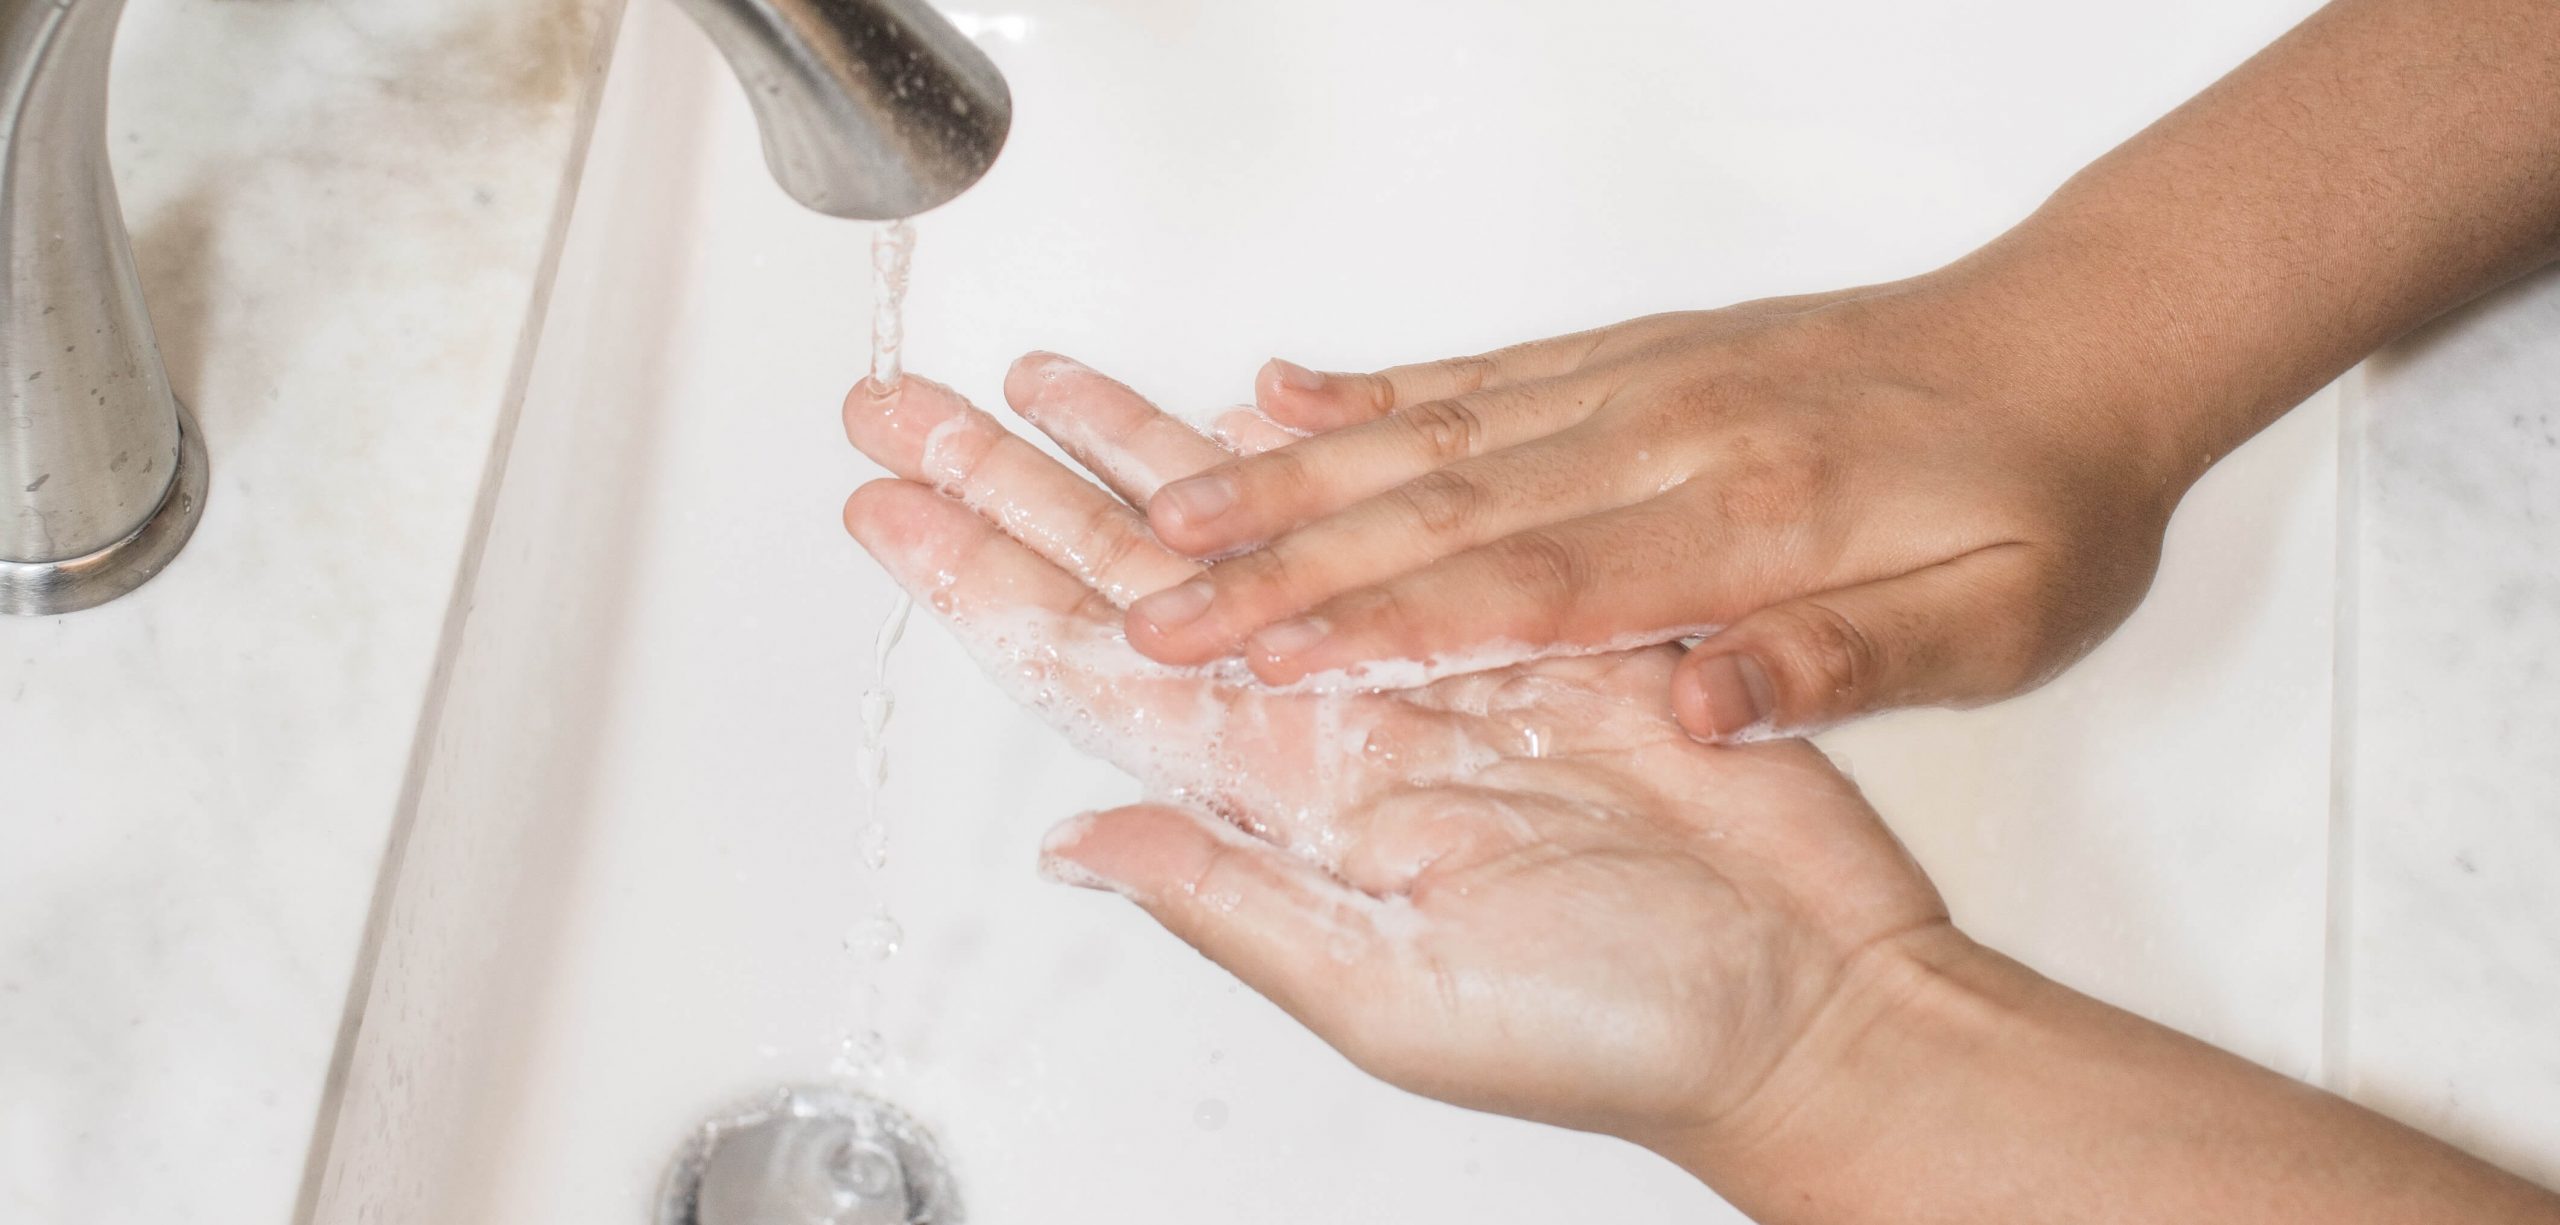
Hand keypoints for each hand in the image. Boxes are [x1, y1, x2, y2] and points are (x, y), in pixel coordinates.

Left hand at [839, 359, 1952, 1143]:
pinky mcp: (1525, 615)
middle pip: (1133, 578)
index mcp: (1282, 808)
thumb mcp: (1392, 993)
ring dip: (1139, 449)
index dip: (984, 584)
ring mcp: (1419, 660)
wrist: (1805, 996)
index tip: (894, 510)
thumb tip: (1079, 843)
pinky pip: (1389, 510)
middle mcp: (1330, 721)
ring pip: (1246, 524)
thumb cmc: (1617, 1031)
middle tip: (915, 412)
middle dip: (1017, 487)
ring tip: (1045, 376)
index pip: (1092, 672)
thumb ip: (1230, 904)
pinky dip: (1316, 456)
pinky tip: (1244, 410)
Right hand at [1118, 281, 2198, 740]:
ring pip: (1432, 433)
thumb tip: (1704, 702)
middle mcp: (1669, 435)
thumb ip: (1848, 663)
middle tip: (1154, 610)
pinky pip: (1478, 370)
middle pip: (1441, 507)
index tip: (1266, 665)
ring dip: (1290, 477)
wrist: (2081, 343)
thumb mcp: (2000, 621)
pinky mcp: (1634, 354)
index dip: (1386, 628)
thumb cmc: (2046, 499)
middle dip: (1281, 564)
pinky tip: (1282, 398)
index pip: (1531, 588)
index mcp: (1752, 522)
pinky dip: (1370, 389)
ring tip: (1167, 513)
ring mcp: (1641, 382)